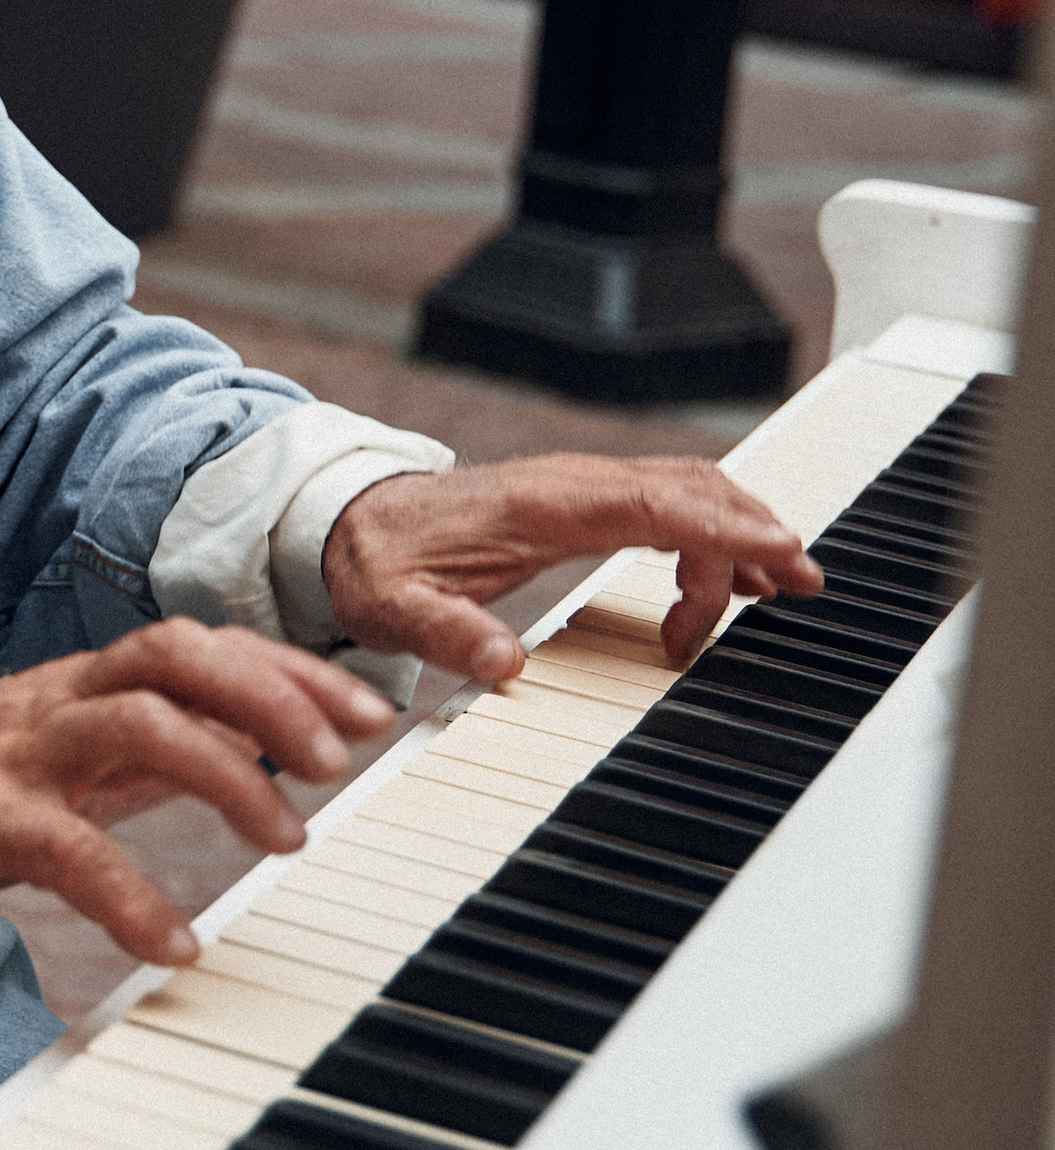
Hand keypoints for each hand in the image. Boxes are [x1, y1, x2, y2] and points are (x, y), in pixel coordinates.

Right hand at [0, 624, 395, 973]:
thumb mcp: (68, 757)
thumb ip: (152, 747)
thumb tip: (259, 752)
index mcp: (84, 686)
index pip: (203, 645)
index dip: (291, 668)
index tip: (368, 710)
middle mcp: (58, 702)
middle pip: (176, 654)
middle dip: (272, 693)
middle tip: (344, 756)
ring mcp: (16, 754)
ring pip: (134, 722)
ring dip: (226, 773)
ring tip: (288, 839)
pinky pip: (65, 849)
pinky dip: (130, 896)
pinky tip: (175, 944)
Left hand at [322, 457, 820, 684]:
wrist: (347, 520)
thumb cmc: (375, 560)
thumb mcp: (392, 607)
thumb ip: (445, 633)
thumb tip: (502, 665)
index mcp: (538, 505)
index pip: (651, 502)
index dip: (721, 524)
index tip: (779, 550)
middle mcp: (569, 483)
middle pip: (687, 489)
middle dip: (753, 530)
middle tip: (802, 585)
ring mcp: (578, 488)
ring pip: (683, 492)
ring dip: (735, 535)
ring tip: (773, 595)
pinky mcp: (579, 502)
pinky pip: (662, 506)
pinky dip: (704, 538)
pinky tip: (715, 589)